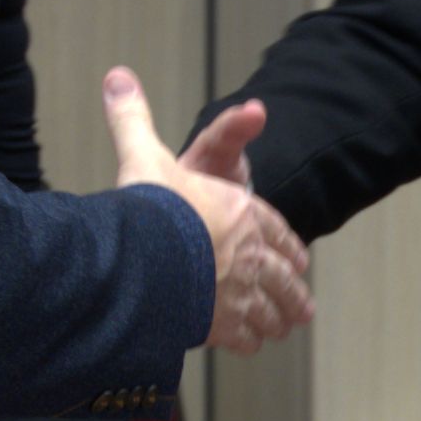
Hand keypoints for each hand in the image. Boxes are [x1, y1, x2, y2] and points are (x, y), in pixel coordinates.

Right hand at [105, 66, 312, 354]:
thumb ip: (133, 118)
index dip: (285, 244)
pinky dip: (248, 339)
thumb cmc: (151, 204)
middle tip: (303, 307)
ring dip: (277, 318)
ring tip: (282, 329)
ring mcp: (239, 290)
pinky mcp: (222, 322)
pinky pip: (243, 334)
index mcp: (240, 212)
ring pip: (268, 308)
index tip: (296, 259)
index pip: (273, 228)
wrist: (151, 254)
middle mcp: (248, 252)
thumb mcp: (145, 154)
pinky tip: (248, 345)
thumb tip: (117, 75)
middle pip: (279, 276)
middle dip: (292, 292)